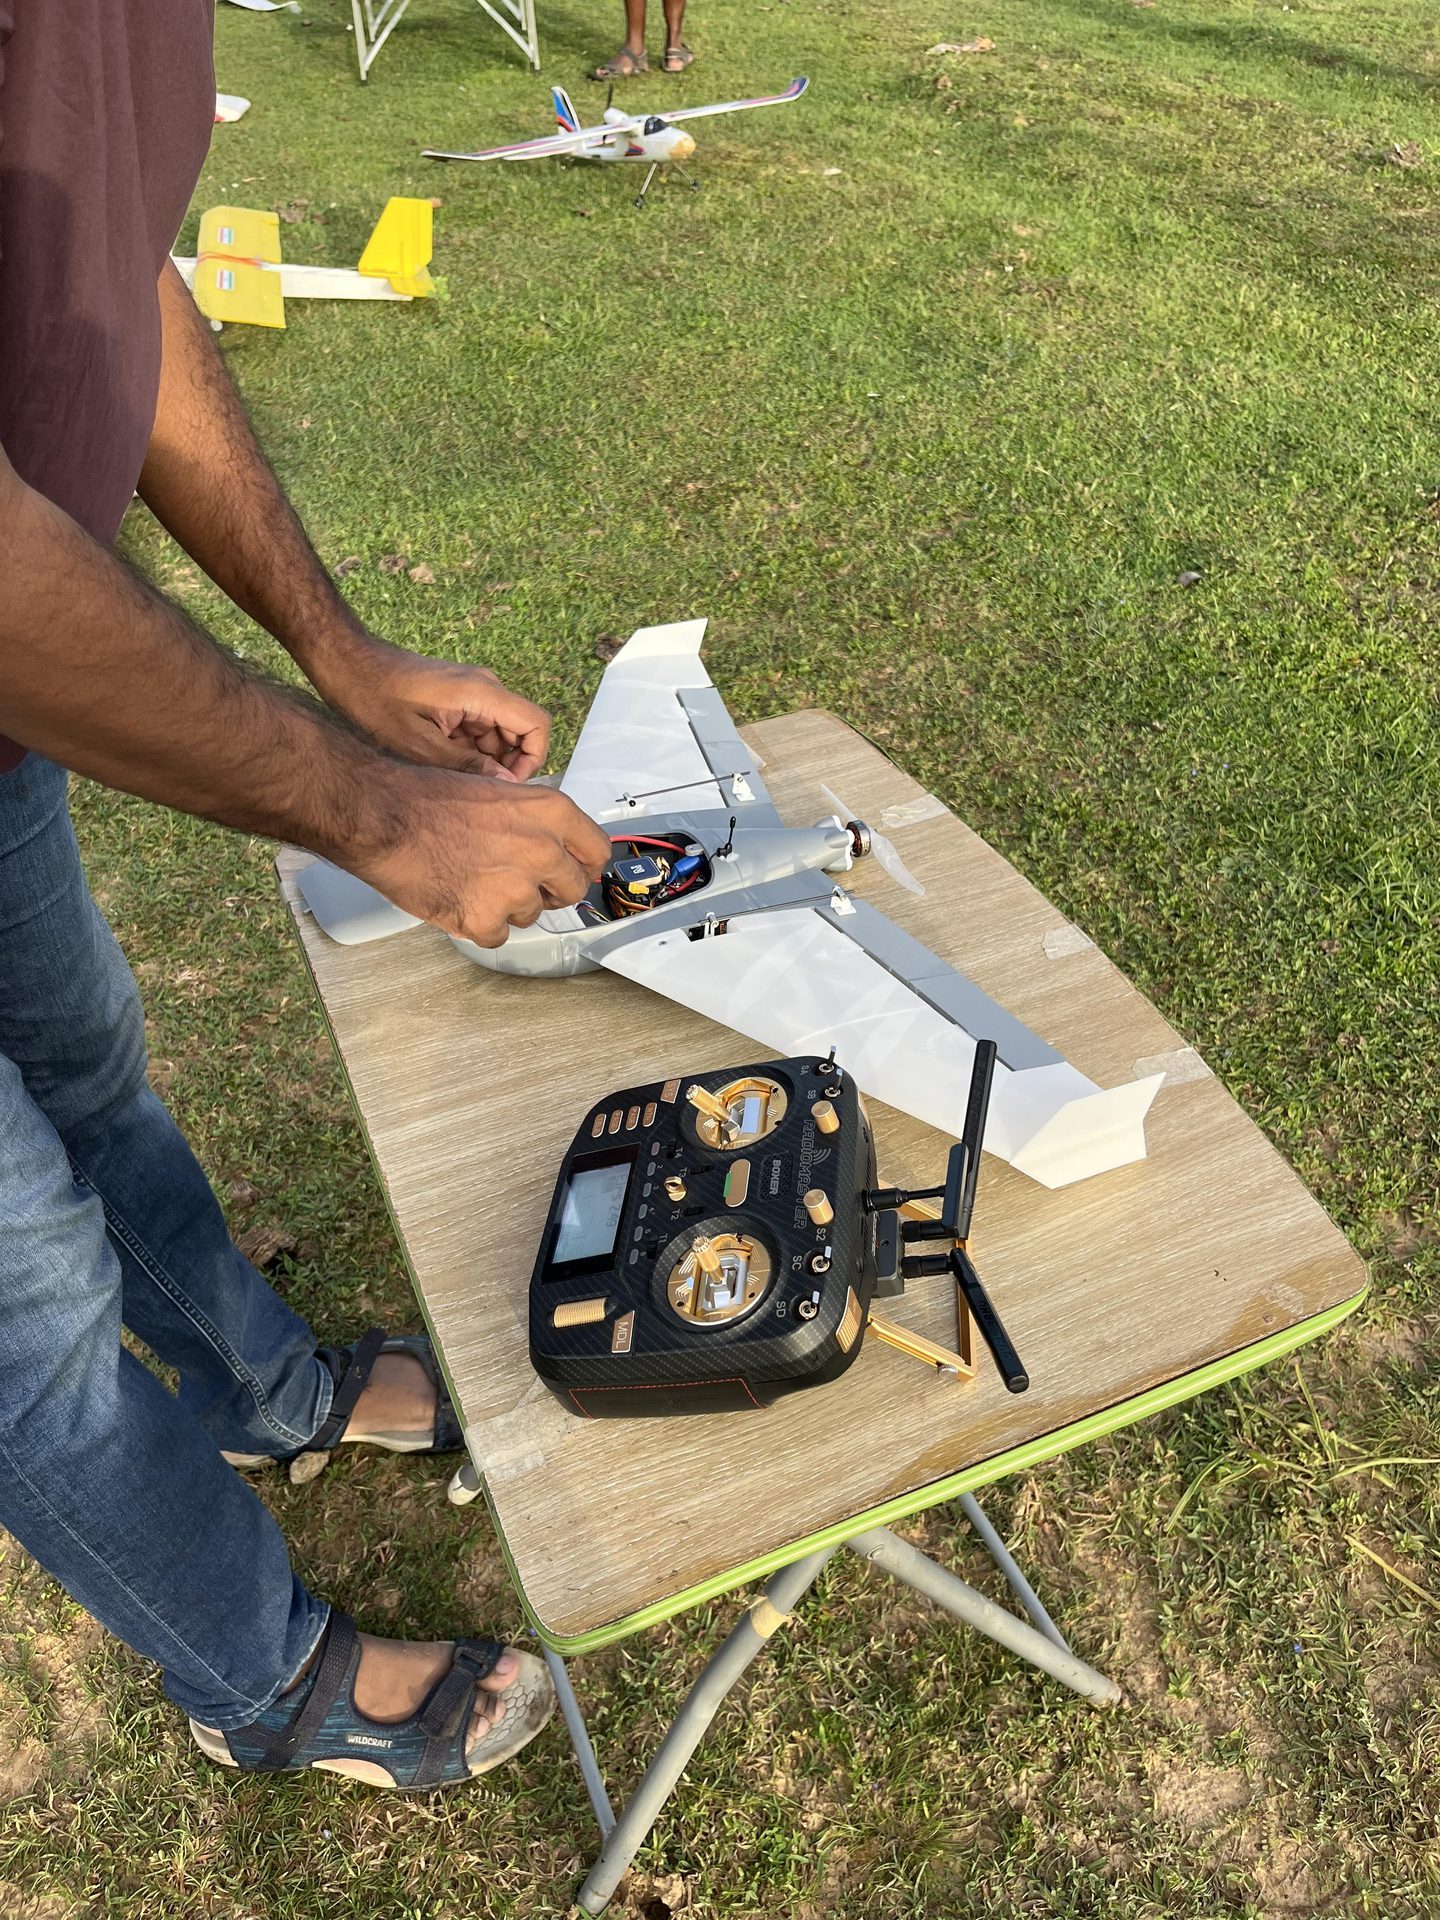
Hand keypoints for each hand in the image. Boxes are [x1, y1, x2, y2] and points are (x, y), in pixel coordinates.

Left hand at [321, 640, 550, 780]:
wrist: (345, 664)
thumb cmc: (372, 699)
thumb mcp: (419, 745)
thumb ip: (466, 766)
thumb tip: (505, 786)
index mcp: (481, 693)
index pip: (536, 725)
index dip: (533, 760)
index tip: (511, 787)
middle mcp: (484, 689)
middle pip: (520, 733)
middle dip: (506, 766)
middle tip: (479, 793)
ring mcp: (471, 694)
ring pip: (498, 736)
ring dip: (484, 762)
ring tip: (454, 782)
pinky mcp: (457, 700)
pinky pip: (478, 730)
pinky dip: (468, 752)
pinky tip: (442, 768)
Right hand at [356, 768, 612, 948]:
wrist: (382, 817)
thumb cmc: (428, 798)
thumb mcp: (497, 790)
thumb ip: (532, 820)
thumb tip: (550, 844)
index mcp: (549, 812)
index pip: (596, 850)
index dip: (586, 863)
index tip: (578, 871)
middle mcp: (541, 851)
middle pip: (572, 889)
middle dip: (550, 890)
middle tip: (520, 883)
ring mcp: (515, 889)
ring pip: (530, 914)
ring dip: (508, 906)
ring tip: (471, 880)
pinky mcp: (484, 920)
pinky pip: (497, 935)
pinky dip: (478, 925)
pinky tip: (457, 898)